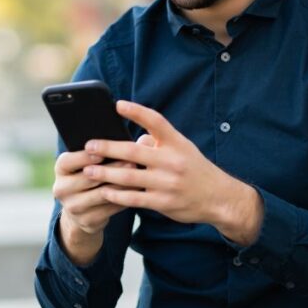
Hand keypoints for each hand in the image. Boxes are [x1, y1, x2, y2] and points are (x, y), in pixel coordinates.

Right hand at [52, 148, 142, 264]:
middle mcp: (61, 188)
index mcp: (60, 169)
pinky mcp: (86, 221)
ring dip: (121, 185)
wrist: (80, 208)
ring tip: (138, 176)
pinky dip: (123, 199)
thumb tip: (138, 139)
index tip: (102, 151)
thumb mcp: (89, 161)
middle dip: (111, 169)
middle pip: (87, 178)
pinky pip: (109, 209)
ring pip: (100, 194)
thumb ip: (106, 149)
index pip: (68, 161)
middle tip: (132, 161)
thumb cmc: (90, 174)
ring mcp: (73, 207)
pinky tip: (136, 192)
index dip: (84, 157)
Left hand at [82, 100, 263, 244]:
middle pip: (134, 150)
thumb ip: (159, 142)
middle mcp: (172, 161)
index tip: (117, 104)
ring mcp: (168, 183)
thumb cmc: (195, 169)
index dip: (137, 112)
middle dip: (108, 148)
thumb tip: (135, 138)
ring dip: (106, 173)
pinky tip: (104, 192)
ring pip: (130, 176)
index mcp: (177, 143)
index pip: (156, 121)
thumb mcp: (183, 149)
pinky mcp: (164, 203)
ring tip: (88, 169)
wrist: (220, 198)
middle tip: (88, 146)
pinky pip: (135, 198)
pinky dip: (117, 195)